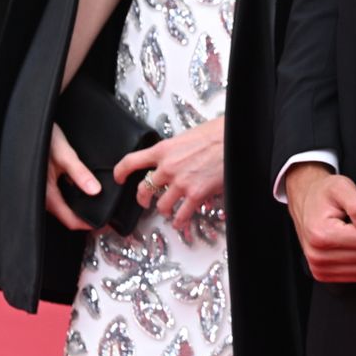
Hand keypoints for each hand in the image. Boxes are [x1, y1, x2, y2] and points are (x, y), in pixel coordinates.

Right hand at [45, 124, 98, 231]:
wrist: (28, 126)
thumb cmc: (43, 137)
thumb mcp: (64, 154)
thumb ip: (79, 173)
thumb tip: (95, 191)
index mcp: (45, 192)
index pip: (67, 219)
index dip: (86, 224)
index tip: (103, 223)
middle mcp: (40, 195)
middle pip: (65, 215)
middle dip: (83, 217)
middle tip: (103, 214)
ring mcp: (41, 190)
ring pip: (61, 206)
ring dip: (77, 207)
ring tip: (96, 203)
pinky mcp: (42, 182)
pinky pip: (58, 196)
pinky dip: (70, 198)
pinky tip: (81, 191)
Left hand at [113, 116, 223, 232]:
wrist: (236, 139)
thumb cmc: (219, 133)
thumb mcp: (190, 137)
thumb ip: (178, 151)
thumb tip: (180, 160)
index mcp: (164, 149)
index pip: (132, 161)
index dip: (120, 172)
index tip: (118, 177)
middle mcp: (167, 167)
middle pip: (144, 189)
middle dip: (142, 198)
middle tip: (145, 202)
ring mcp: (180, 182)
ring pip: (162, 205)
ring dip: (164, 211)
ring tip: (169, 213)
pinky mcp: (195, 194)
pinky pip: (182, 214)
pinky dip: (180, 221)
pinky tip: (181, 222)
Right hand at [283, 164, 355, 281]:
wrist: (305, 199)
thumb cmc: (324, 194)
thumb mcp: (343, 188)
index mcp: (322, 234)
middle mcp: (317, 254)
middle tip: (353, 227)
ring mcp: (318, 266)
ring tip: (347, 237)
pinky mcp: (321, 273)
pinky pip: (353, 277)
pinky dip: (355, 263)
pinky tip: (345, 248)